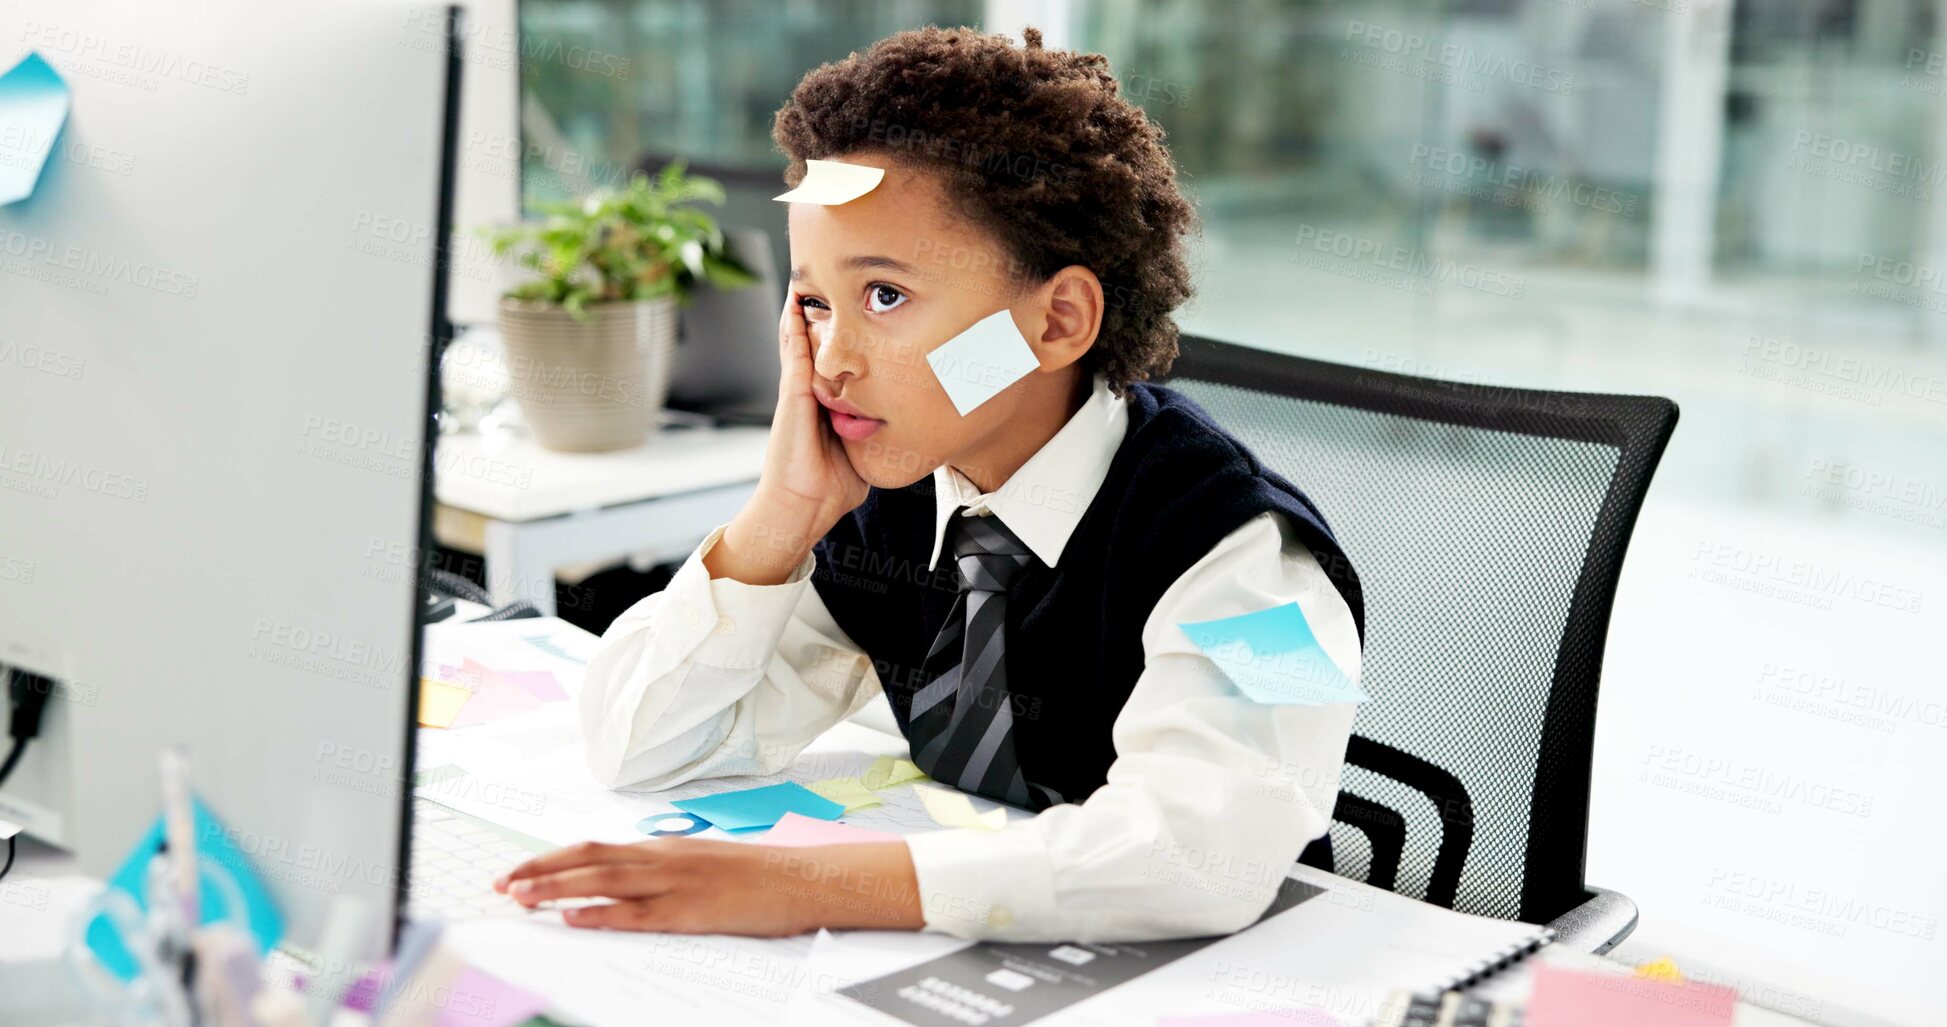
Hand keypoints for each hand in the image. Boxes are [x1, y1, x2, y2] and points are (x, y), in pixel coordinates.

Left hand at [492, 837, 924, 935]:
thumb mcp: (702, 862)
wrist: (804, 878)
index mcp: (665, 847)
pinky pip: (636, 912)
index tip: (519, 870)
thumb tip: (623, 879)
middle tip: (502, 883)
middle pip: (588, 858)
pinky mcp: (692, 910)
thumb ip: (662, 868)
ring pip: (604, 880)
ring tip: (521, 897)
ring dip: (558, 888)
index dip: (552, 859)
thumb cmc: (758, 875)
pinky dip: (600, 914)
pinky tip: (573, 918)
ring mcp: (677, 882)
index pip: (594, 847)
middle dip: (540, 871)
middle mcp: (664, 857)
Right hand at [758, 288, 870, 528]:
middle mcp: (808, 392)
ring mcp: (796, 392)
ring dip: (804, 310)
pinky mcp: (791, 397)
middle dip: (821, 312)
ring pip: (800, 340)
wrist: (802, 507)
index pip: (832, 358)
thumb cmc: (829, 488)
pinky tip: (795, 303)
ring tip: (807, 277)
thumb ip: (873, 432)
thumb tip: (901, 427)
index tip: (854, 306)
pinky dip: (792, 327)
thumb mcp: (860, 450)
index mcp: (823, 403)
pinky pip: (792, 354)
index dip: (839, 332)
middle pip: (815, 341)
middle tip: (829, 276)